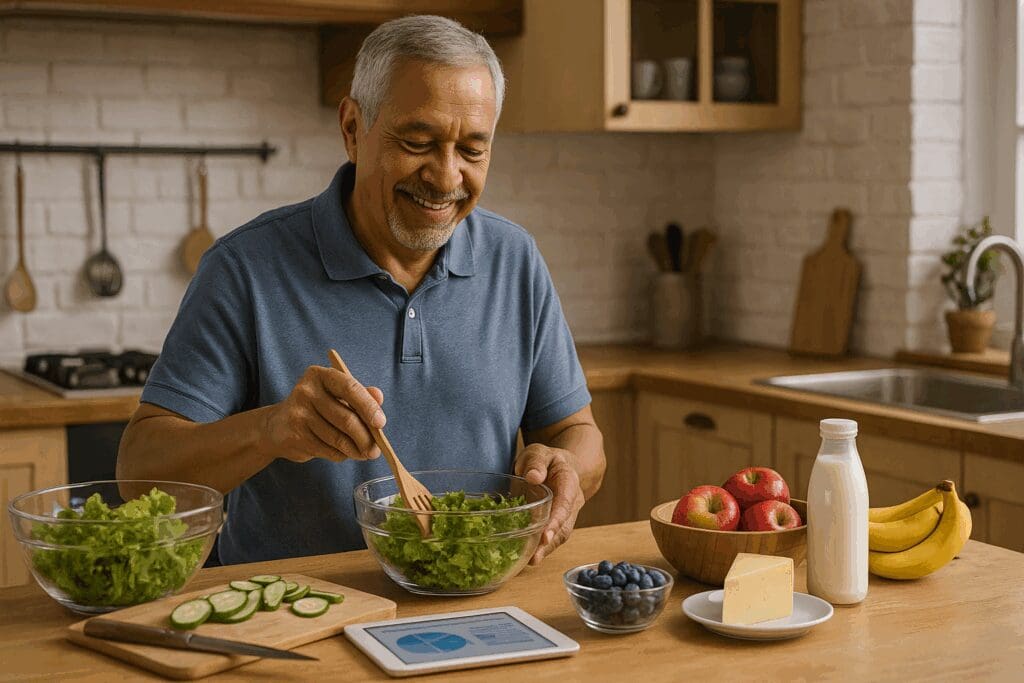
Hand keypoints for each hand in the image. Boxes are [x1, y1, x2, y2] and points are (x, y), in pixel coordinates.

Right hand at [262, 365, 385, 463]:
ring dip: (355, 450)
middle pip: (346, 418)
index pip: (350, 388)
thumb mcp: (337, 396)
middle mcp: (307, 391)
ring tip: (363, 453)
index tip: (381, 423)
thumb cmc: (316, 409)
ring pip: (338, 438)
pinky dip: (340, 455)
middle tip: (375, 450)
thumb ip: (360, 395)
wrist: (277, 427)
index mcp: (320, 375)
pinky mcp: (295, 435)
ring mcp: (298, 414)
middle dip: (366, 438)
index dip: (368, 407)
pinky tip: (341, 452)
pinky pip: (328, 450)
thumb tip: (379, 396)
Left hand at [514, 444, 584, 564]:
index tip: (545, 534)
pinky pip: (553, 537)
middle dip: (551, 542)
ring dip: (547, 549)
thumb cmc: (547, 460)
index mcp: (569, 482)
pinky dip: (543, 548)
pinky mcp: (558, 523)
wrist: (560, 466)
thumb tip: (533, 477)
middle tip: (535, 556)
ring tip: (531, 561)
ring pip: (561, 535)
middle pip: (565, 525)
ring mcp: (567, 514)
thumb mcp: (540, 453)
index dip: (557, 520)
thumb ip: (536, 462)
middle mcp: (572, 501)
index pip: (565, 503)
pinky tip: (529, 558)